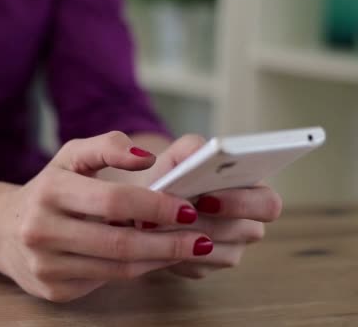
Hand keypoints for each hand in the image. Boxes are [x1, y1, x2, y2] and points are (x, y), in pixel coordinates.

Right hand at [0, 132, 213, 301]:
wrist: (2, 229)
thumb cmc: (48, 188)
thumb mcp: (70, 157)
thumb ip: (108, 146)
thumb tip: (146, 156)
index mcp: (50, 191)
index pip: (113, 201)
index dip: (155, 206)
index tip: (188, 208)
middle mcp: (42, 231)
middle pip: (119, 242)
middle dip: (168, 242)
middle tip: (202, 238)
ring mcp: (46, 265)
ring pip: (117, 268)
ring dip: (159, 259)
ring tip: (187, 248)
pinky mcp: (53, 289)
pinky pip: (106, 281)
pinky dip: (137, 270)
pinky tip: (154, 258)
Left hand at [141, 135, 282, 278]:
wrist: (147, 196)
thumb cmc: (170, 171)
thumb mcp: (177, 155)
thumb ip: (191, 149)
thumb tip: (201, 156)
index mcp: (251, 190)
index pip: (269, 203)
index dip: (241, 203)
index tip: (207, 198)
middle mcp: (248, 222)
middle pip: (250, 232)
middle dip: (213, 224)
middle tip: (181, 216)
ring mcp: (232, 247)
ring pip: (222, 253)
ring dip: (190, 238)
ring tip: (159, 225)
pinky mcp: (208, 265)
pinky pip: (199, 267)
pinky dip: (177, 253)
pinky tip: (160, 239)